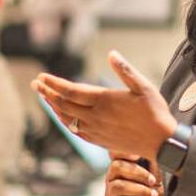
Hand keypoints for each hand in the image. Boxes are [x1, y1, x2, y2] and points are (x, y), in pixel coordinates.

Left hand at [33, 51, 175, 162]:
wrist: (160, 142)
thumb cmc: (154, 112)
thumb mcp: (144, 87)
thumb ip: (125, 70)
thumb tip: (111, 53)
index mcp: (104, 101)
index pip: (70, 91)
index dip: (54, 83)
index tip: (42, 76)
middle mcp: (96, 116)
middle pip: (63, 104)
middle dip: (47, 93)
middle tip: (35, 84)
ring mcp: (96, 130)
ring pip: (67, 119)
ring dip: (53, 107)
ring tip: (44, 98)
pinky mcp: (99, 140)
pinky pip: (75, 131)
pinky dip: (64, 122)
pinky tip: (62, 117)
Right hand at [105, 153, 161, 195]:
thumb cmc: (147, 193)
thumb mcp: (154, 179)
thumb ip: (154, 167)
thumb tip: (158, 155)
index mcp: (120, 167)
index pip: (115, 154)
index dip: (123, 152)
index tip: (137, 155)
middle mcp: (112, 178)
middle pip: (117, 167)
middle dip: (138, 173)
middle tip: (152, 181)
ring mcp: (110, 194)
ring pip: (118, 186)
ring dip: (139, 190)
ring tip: (151, 195)